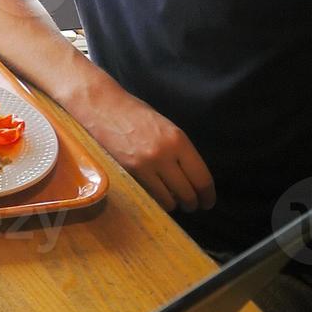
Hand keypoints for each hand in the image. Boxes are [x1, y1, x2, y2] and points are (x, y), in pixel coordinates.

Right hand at [81, 85, 215, 213]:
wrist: (103, 106)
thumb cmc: (135, 113)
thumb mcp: (166, 128)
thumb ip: (180, 151)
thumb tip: (192, 177)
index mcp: (179, 141)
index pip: (202, 178)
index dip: (208, 195)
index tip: (208, 201)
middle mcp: (165, 155)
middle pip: (188, 193)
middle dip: (193, 203)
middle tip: (193, 205)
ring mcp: (145, 165)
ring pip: (169, 200)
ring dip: (175, 204)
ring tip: (174, 202)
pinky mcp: (129, 172)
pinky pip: (150, 196)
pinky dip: (157, 200)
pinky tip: (158, 196)